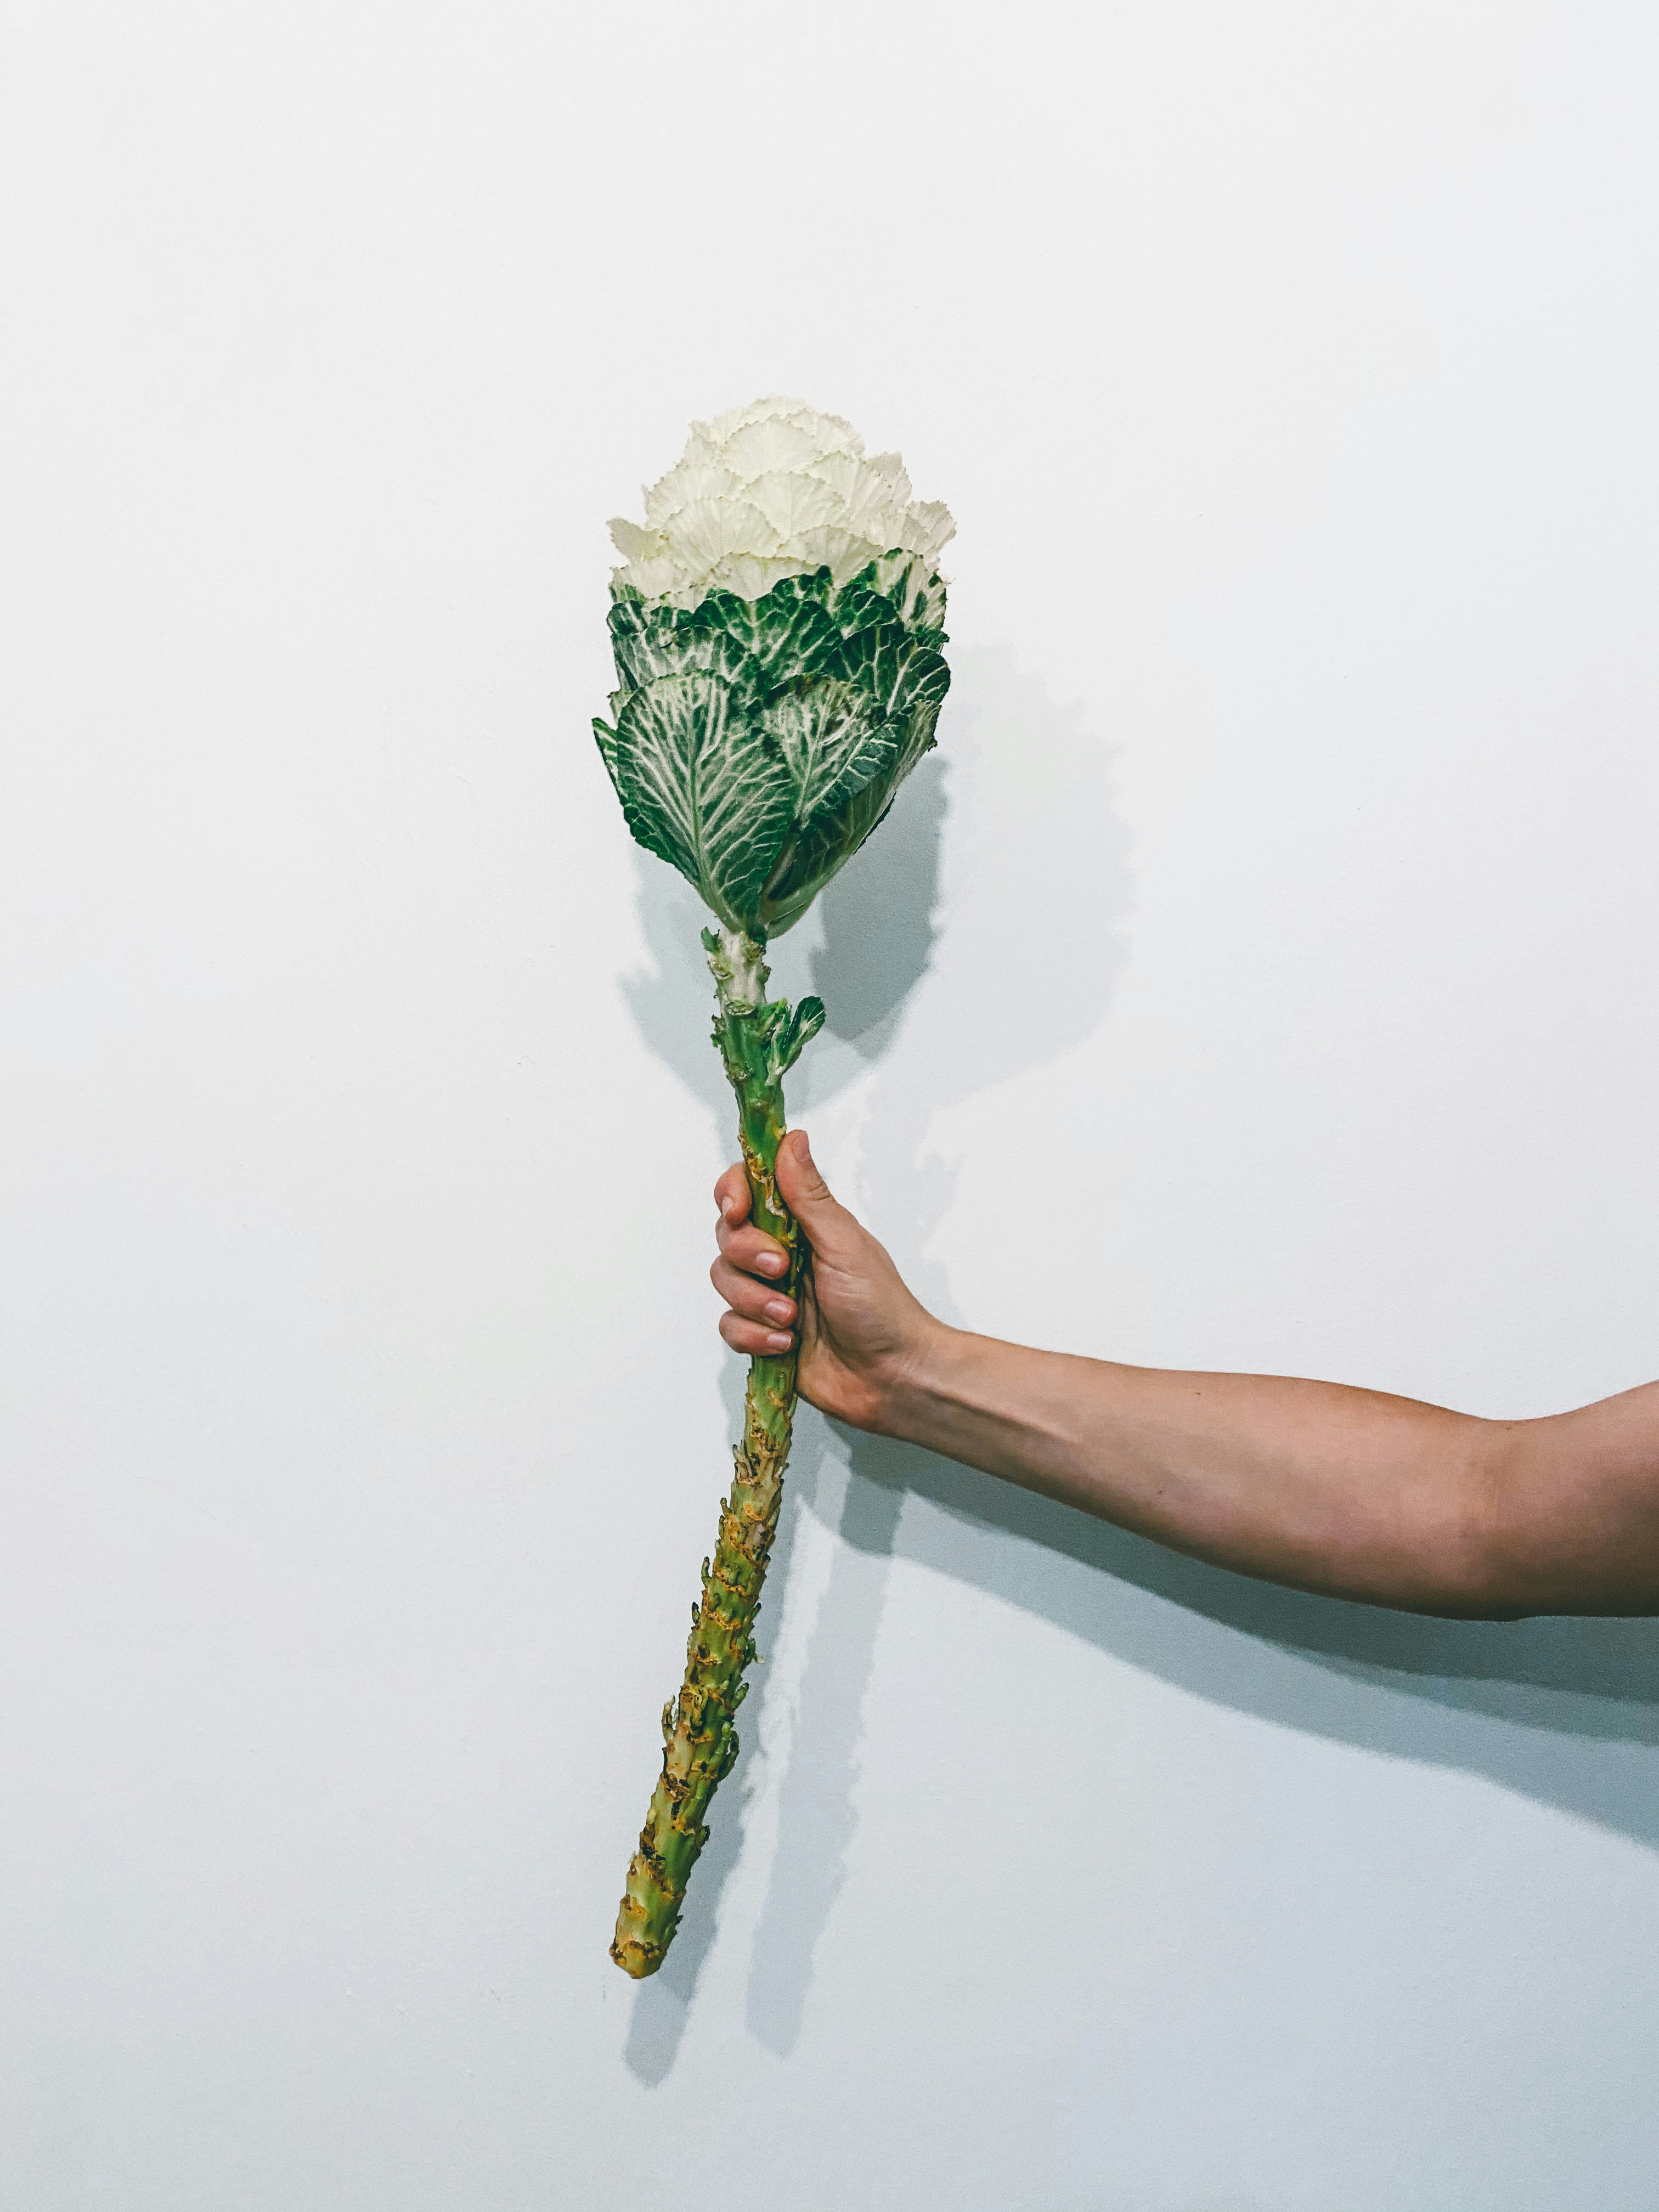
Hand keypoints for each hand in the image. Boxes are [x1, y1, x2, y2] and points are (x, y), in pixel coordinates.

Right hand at [710, 1130, 942, 1432]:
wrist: (892, 1377)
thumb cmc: (881, 1307)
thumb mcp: (844, 1243)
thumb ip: (809, 1195)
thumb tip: (792, 1138)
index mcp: (802, 1225)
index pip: (748, 1190)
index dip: (732, 1193)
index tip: (737, 1209)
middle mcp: (780, 1254)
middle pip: (727, 1235)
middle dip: (747, 1254)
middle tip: (782, 1269)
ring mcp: (768, 1295)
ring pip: (724, 1281)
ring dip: (755, 1301)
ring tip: (792, 1318)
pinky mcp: (762, 1334)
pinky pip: (729, 1326)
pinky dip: (754, 1336)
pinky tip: (787, 1344)